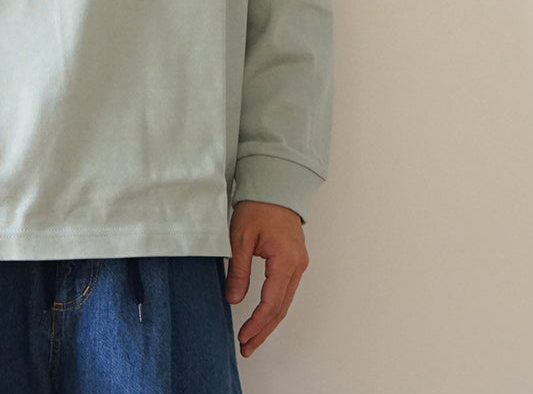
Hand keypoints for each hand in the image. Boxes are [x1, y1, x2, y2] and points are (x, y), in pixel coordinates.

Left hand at [224, 200, 308, 357]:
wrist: (274, 185)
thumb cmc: (257, 206)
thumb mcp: (240, 237)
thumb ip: (238, 270)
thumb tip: (233, 300)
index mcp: (285, 260)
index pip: (271, 303)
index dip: (257, 324)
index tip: (243, 337)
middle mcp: (297, 266)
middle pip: (281, 309)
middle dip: (263, 330)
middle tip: (247, 348)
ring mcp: (298, 264)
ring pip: (285, 302)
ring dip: (269, 322)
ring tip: (252, 338)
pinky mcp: (294, 260)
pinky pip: (286, 291)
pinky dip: (274, 307)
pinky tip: (262, 317)